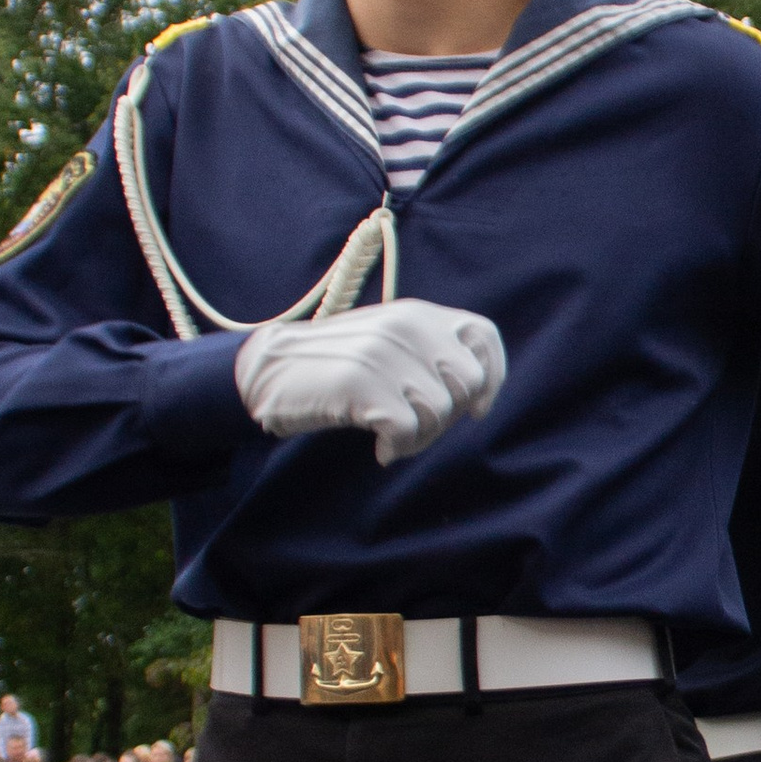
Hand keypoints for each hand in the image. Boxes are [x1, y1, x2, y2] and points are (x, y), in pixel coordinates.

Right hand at [234, 298, 505, 467]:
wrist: (268, 370)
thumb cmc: (335, 368)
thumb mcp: (388, 345)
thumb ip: (430, 356)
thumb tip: (478, 396)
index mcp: (417, 314)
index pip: (483, 336)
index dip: (492, 377)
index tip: (475, 408)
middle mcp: (406, 326)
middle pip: (468, 382)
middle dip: (449, 416)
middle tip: (415, 425)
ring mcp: (384, 352)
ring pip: (441, 410)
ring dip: (420, 437)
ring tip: (391, 435)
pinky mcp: (362, 381)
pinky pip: (408, 428)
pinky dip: (396, 447)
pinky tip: (378, 446)